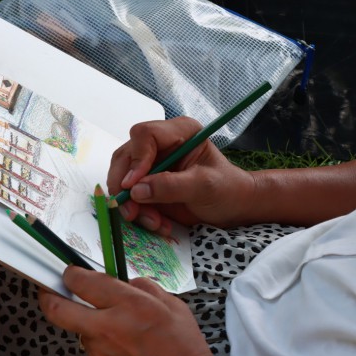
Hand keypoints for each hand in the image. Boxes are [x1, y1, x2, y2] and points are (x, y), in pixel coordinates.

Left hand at [38, 267, 222, 355]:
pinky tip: (126, 354)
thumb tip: (122, 282)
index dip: (71, 273)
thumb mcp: (172, 305)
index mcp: (128, 306)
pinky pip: (94, 355)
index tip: (71, 273)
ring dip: (93, 329)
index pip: (82, 281)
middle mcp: (108, 330)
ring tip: (122, 335)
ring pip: (82, 334)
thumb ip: (142, 287)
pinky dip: (104, 351)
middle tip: (50, 292)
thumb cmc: (185, 350)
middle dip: (49, 297)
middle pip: (57, 309)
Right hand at [107, 117, 254, 235]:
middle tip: (133, 213)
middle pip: (126, 157)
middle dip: (126, 188)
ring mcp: (151, 163)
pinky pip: (130, 196)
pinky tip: (158, 223)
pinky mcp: (147, 183)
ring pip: (122, 178)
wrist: (233, 207)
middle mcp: (160, 144)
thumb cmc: (227, 189)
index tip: (133, 186)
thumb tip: (136, 190)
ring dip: (133, 205)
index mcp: (179, 132)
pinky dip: (138, 213)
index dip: (136, 159)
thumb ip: (171, 186)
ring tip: (155, 223)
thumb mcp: (204, 187)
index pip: (144, 135)